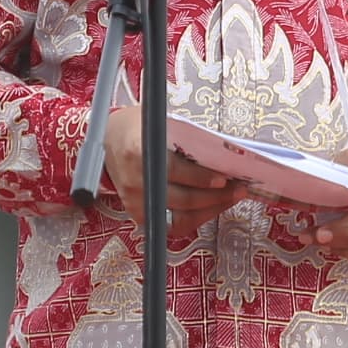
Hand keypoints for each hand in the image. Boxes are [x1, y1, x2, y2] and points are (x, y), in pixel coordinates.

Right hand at [96, 103, 236, 249]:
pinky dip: (196, 217)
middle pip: (182, 198)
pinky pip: (172, 224)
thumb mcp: (160, 123)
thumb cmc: (139, 128)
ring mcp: (135, 202)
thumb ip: (184, 140)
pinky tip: (213, 206)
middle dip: (215, 196)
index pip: (174, 170)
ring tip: (231, 198)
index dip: (200, 177)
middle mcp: (135, 181)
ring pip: (180, 216)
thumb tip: (222, 155)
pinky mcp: (138, 214)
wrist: (108, 139)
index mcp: (138, 152)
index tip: (224, 178)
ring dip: (210, 209)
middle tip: (238, 188)